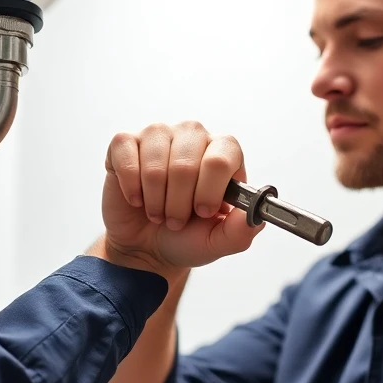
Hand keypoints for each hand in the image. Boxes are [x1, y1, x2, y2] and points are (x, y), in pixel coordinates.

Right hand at [101, 122, 262, 274]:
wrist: (146, 247)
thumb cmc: (185, 238)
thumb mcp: (218, 242)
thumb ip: (241, 230)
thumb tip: (256, 213)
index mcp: (223, 153)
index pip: (221, 158)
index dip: (209, 190)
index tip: (202, 212)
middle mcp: (193, 136)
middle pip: (185, 164)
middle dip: (178, 203)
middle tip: (175, 220)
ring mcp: (159, 135)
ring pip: (155, 163)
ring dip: (154, 199)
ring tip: (156, 212)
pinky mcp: (126, 142)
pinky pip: (126, 155)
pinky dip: (131, 185)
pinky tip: (136, 198)